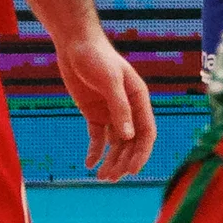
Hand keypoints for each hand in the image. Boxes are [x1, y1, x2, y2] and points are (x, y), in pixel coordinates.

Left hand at [56, 32, 157, 181]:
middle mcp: (128, 108)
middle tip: (111, 178)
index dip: (142, 152)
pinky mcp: (94, 113)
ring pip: (116, 143)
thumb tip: (127, 137)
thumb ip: (120, 108)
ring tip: (101, 178)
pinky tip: (90, 164)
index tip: (132, 170)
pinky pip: (98, 137)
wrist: (75, 44)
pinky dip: (95, 151)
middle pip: (131, 142)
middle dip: (123, 161)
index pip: (146, 132)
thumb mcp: (109, 81)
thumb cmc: (97, 57)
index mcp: (139, 99)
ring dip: (111, 160)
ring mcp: (111, 112)